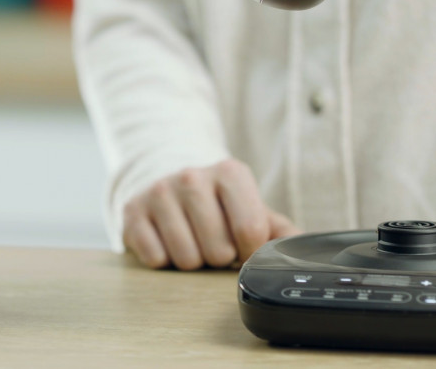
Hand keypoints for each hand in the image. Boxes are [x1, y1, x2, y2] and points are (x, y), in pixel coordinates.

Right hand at [121, 159, 300, 269]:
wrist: (168, 185)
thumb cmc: (217, 205)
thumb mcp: (251, 210)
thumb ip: (280, 231)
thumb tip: (303, 250)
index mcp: (230, 173)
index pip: (250, 230)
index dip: (248, 251)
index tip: (241, 246)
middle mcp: (192, 176)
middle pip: (218, 250)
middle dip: (218, 257)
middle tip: (212, 242)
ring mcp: (159, 192)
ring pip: (186, 258)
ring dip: (191, 261)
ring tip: (191, 242)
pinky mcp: (132, 210)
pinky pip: (155, 258)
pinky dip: (163, 260)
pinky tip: (166, 241)